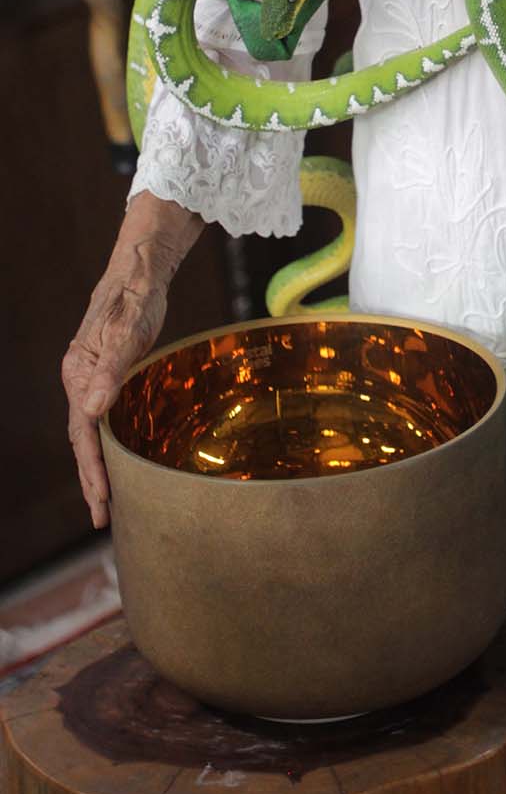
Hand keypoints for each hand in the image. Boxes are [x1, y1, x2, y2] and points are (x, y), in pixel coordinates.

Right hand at [63, 194, 201, 527]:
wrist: (139, 274)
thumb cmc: (134, 299)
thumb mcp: (126, 331)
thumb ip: (111, 370)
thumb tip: (92, 409)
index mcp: (79, 373)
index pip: (82, 431)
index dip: (92, 467)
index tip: (101, 498)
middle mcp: (81, 381)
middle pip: (83, 440)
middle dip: (91, 480)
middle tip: (100, 518)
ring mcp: (94, 380)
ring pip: (92, 433)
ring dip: (98, 468)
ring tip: (106, 504)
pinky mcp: (110, 377)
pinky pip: (105, 420)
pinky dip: (109, 446)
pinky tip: (121, 463)